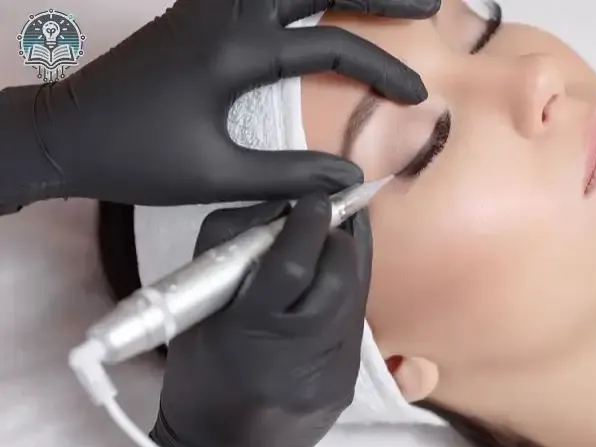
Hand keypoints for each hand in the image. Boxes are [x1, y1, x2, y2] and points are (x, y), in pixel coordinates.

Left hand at [2, 0, 438, 205]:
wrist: (65, 133)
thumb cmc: (136, 157)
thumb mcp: (217, 175)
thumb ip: (289, 174)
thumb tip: (349, 178)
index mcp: (235, 52)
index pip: (331, 48)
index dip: (381, 70)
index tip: (416, 95)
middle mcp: (225, 15)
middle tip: (426, 3)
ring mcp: (207, 6)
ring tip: (380, 0)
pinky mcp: (195, 12)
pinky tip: (309, 2)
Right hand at [151, 194, 371, 446]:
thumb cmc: (200, 376)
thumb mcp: (196, 312)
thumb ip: (230, 252)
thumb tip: (275, 208)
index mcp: (249, 332)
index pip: (292, 264)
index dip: (309, 222)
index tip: (313, 196)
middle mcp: (299, 352)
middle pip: (340, 275)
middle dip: (339, 235)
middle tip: (328, 214)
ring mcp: (332, 369)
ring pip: (357, 292)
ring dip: (350, 255)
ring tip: (336, 237)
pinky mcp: (349, 380)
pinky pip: (357, 317)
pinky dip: (349, 287)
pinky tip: (335, 276)